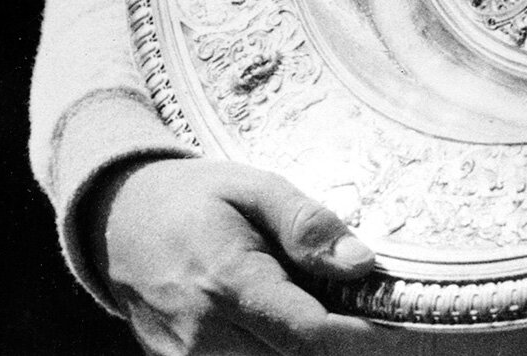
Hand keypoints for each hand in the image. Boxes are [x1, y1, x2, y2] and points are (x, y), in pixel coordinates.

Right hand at [89, 156, 400, 353]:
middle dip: (345, 345)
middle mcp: (203, 338)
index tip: (408, 328)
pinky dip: (280, 353)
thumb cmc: (193, 198)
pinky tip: (293, 324)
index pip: (310, 334)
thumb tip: (362, 265)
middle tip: (377, 314)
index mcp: (226, 283)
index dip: (365, 338)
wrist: (118, 224)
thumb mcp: (254, 187)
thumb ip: (307, 226)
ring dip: (312, 349)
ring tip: (333, 312)